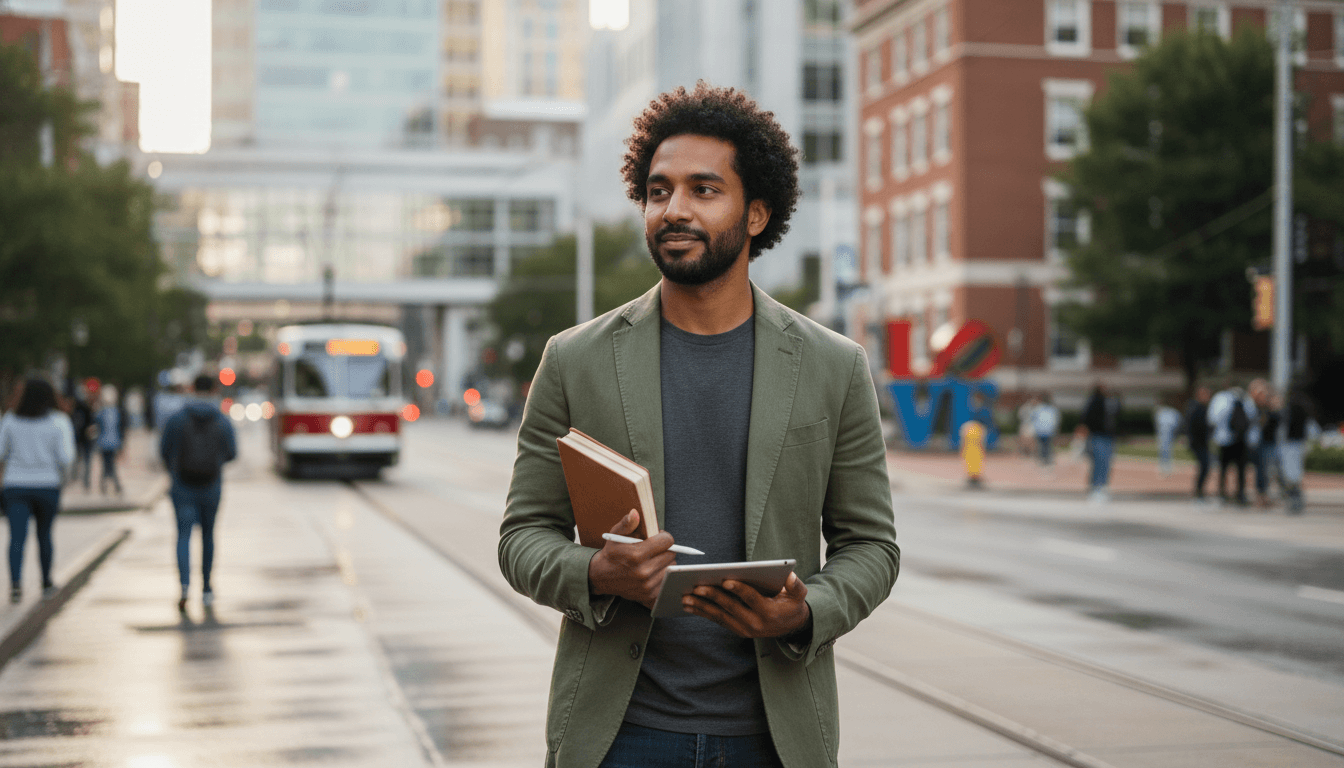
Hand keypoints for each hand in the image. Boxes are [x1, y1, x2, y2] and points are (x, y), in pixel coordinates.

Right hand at [587, 510, 676, 608]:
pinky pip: (667, 580)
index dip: (663, 537)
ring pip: (671, 567)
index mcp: (636, 555)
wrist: (601, 577)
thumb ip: (627, 524)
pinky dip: (662, 575)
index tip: (657, 537)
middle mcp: (644, 572)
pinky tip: (652, 572)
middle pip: (671, 554)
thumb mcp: (615, 535)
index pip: (667, 541)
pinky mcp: (650, 595)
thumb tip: (635, 513)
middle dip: (664, 549)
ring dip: (665, 562)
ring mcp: (648, 585)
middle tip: (654, 549)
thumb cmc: (611, 554)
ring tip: (652, 560)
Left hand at [682, 572, 810, 639]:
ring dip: (702, 607)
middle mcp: (755, 623)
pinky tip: (690, 606)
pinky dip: (703, 613)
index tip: (725, 580)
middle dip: (713, 597)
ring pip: (720, 616)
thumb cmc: (793, 605)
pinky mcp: (737, 630)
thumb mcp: (799, 595)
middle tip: (696, 587)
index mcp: (769, 612)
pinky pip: (718, 621)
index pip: (752, 599)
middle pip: (731, 608)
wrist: (792, 627)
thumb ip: (796, 586)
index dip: (739, 590)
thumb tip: (790, 575)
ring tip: (685, 598)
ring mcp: (744, 629)